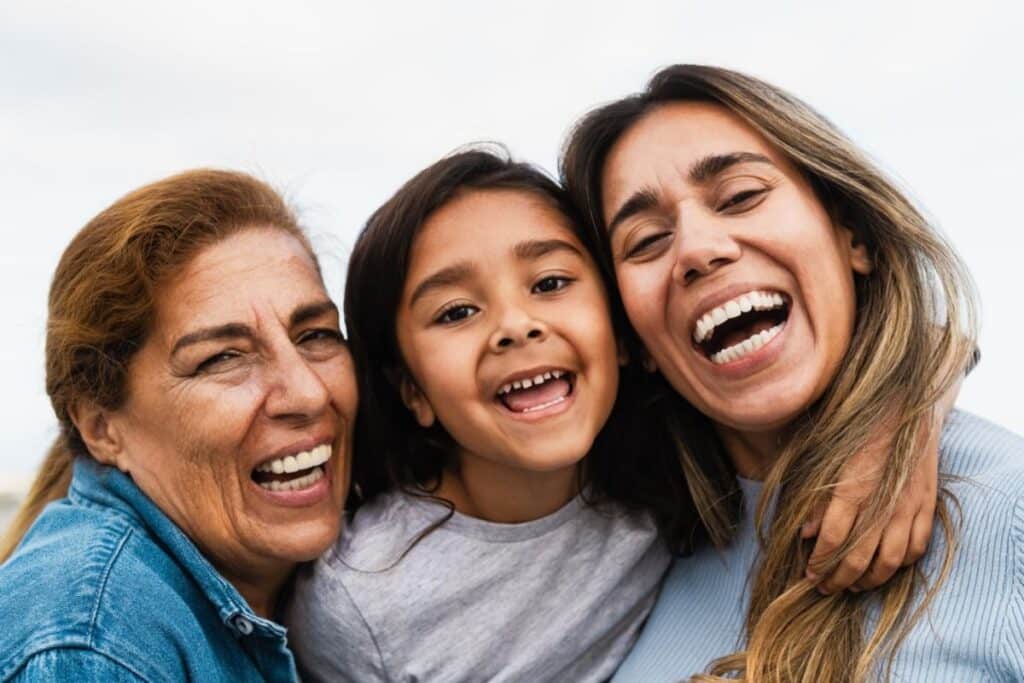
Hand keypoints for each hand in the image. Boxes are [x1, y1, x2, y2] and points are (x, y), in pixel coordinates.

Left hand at [802, 376, 958, 593]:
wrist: (906, 405)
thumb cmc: (857, 427)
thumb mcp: (826, 454)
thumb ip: (816, 495)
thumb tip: (806, 533)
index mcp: (854, 486)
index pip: (834, 538)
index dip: (820, 562)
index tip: (809, 574)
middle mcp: (884, 501)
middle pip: (860, 556)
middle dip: (839, 579)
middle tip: (824, 588)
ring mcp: (910, 505)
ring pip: (892, 559)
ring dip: (870, 579)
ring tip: (852, 586)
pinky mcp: (928, 504)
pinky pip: (918, 546)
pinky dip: (901, 564)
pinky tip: (885, 567)